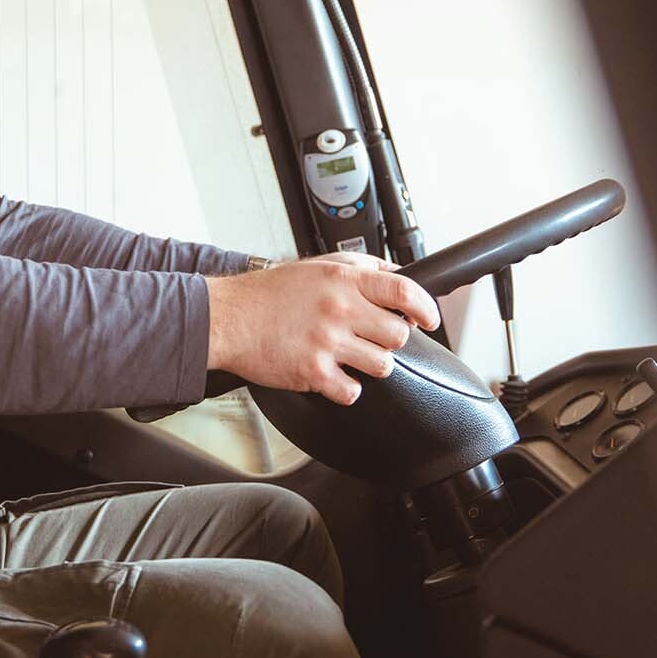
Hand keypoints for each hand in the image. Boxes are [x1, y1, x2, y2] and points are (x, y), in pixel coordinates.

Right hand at [204, 255, 441, 404]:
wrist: (228, 318)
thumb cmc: (268, 293)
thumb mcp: (318, 266)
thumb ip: (361, 268)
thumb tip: (397, 275)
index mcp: (343, 280)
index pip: (404, 293)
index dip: (425, 309)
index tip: (428, 319)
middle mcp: (339, 310)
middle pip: (398, 335)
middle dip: (389, 340)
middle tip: (371, 338)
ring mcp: (327, 342)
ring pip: (382, 365)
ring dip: (371, 365)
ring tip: (351, 356)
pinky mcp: (313, 373)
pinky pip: (353, 391)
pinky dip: (347, 388)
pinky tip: (333, 376)